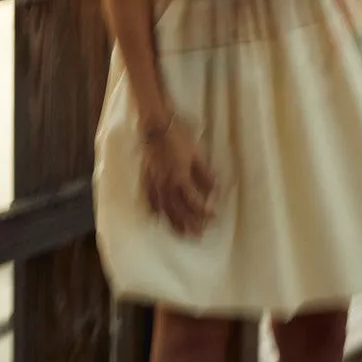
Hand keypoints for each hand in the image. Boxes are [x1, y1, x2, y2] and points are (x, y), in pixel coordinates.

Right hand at [141, 117, 216, 235]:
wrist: (156, 126)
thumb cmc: (178, 137)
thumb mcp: (196, 154)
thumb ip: (204, 174)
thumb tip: (215, 189)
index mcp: (180, 179)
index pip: (194, 203)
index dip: (204, 212)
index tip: (213, 217)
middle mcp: (166, 185)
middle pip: (178, 212)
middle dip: (189, 225)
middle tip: (199, 235)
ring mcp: (154, 184)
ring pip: (163, 211)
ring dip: (173, 224)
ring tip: (182, 234)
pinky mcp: (146, 180)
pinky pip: (149, 202)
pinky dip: (155, 212)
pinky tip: (159, 217)